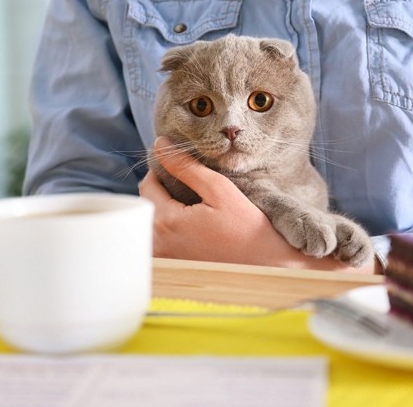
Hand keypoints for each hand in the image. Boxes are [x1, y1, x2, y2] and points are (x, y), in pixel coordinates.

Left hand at [139, 137, 377, 272]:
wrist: (265, 266)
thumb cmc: (247, 229)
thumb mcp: (219, 189)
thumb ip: (186, 167)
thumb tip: (160, 145)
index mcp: (166, 222)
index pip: (148, 185)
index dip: (162, 170)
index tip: (182, 167)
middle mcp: (158, 243)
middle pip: (146, 204)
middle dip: (162, 189)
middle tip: (189, 184)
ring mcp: (165, 259)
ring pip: (152, 222)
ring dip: (165, 209)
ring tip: (192, 203)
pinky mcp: (174, 267)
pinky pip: (160, 240)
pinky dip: (170, 229)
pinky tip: (193, 225)